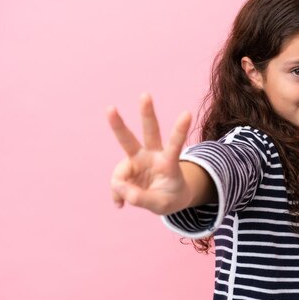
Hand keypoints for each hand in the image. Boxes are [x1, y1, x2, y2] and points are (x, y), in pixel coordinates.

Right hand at [107, 93, 192, 214]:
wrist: (166, 199)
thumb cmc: (169, 197)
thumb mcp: (162, 204)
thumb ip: (143, 198)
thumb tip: (121, 189)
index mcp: (168, 162)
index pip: (175, 145)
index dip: (180, 130)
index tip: (187, 113)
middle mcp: (153, 155)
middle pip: (150, 131)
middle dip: (147, 113)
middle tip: (146, 95)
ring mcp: (138, 159)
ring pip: (127, 140)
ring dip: (118, 123)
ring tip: (111, 108)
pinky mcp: (127, 166)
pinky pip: (117, 181)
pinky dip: (118, 193)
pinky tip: (121, 204)